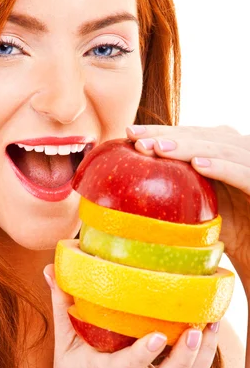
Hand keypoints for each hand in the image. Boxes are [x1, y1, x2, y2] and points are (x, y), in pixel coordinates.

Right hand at [43, 264, 218, 367]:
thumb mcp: (64, 347)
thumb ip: (61, 307)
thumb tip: (49, 270)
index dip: (142, 355)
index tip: (157, 336)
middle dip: (183, 357)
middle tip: (197, 328)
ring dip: (202, 357)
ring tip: (212, 324)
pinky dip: (203, 360)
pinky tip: (210, 334)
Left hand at [126, 124, 249, 285]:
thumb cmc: (230, 235)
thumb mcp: (198, 211)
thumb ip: (176, 195)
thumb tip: (128, 192)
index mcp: (221, 156)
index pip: (189, 137)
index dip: (161, 132)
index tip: (129, 133)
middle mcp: (239, 154)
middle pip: (202, 137)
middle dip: (168, 136)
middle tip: (137, 138)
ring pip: (220, 149)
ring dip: (189, 147)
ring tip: (160, 148)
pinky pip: (243, 173)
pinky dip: (221, 167)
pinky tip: (198, 165)